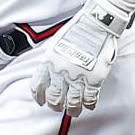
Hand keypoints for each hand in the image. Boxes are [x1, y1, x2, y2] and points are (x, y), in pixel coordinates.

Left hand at [31, 0, 127, 115]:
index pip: (38, 85)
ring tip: (75, 111)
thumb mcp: (55, 43)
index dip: (39, 96)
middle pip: (55, 98)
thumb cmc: (78, 29)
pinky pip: (90, 98)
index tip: (41, 101)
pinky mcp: (94, 79)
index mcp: (49, 61)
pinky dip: (89, 104)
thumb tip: (50, 72)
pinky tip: (89, 105)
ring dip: (73, 109)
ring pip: (72, 102)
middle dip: (56, 105)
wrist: (97, 23)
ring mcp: (77, 76)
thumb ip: (52, 59)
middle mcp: (60, 71)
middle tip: (59, 108)